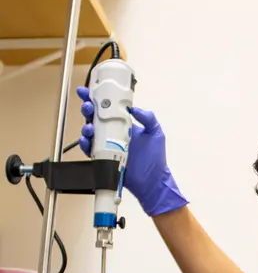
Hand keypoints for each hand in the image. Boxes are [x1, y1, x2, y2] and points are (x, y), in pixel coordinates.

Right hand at [77, 87, 187, 216]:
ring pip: (90, 133)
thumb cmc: (155, 159)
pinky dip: (85, 144)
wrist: (153, 181)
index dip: (97, 99)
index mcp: (124, 124)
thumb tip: (134, 108)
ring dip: (86, 127)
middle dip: (88, 110)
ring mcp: (107, 146)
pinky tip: (87, 141)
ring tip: (89, 127)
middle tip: (88, 107)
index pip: (108, 108)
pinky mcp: (103, 158)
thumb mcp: (155, 133)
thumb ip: (148, 118)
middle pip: (95, 118)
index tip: (88, 91)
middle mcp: (114, 133)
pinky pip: (90, 150)